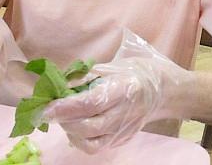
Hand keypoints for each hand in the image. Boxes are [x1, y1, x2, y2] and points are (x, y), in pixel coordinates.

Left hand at [42, 31, 192, 153]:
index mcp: (124, 88)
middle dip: (64, 121)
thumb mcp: (112, 66)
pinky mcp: (123, 139)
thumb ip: (86, 76)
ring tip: (64, 118)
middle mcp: (126, 112)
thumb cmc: (136, 72)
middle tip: (50, 111)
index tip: (47, 107)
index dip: (66, 107)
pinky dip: (81, 139)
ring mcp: (125, 130)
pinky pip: (97, 146)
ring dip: (71, 132)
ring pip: (92, 143)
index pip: (91, 103)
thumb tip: (60, 85)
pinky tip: (77, 125)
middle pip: (89, 126)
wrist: (164, 90)